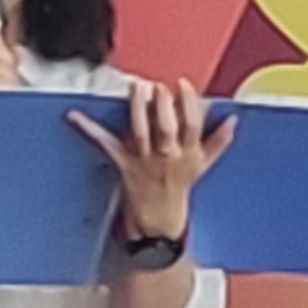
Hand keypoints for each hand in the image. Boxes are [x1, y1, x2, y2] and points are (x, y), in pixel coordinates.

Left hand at [70, 77, 234, 246]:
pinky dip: (89, 129)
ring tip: (136, 88)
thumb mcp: (203, 165)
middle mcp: (166, 156)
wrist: (158, 222)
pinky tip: (76, 116)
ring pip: (140, 131)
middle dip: (161, 105)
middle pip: (165, 127)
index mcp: (188, 153)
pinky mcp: (123, 164)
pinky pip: (106, 144)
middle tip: (157, 85)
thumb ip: (218, 141)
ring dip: (137, 108)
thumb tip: (231, 119)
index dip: (188, 104)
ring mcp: (143, 160)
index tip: (183, 85)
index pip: (191, 126)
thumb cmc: (178, 188)